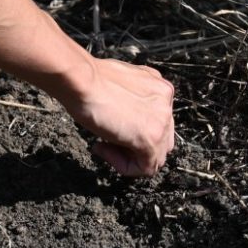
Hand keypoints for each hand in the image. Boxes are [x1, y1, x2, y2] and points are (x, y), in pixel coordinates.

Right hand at [59, 57, 175, 177]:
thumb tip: (123, 119)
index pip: (157, 121)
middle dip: (134, 145)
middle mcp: (166, 102)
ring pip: (156, 156)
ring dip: (128, 156)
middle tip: (107, 141)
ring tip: (103, 145)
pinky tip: (103, 149)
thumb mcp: (117, 87)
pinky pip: (147, 167)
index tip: (110, 127)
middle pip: (161, 139)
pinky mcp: (151, 137)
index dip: (132, 129)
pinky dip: (125, 166)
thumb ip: (130, 102)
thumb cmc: (87, 80)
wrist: (81, 80)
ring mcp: (162, 120)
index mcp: (159, 88)